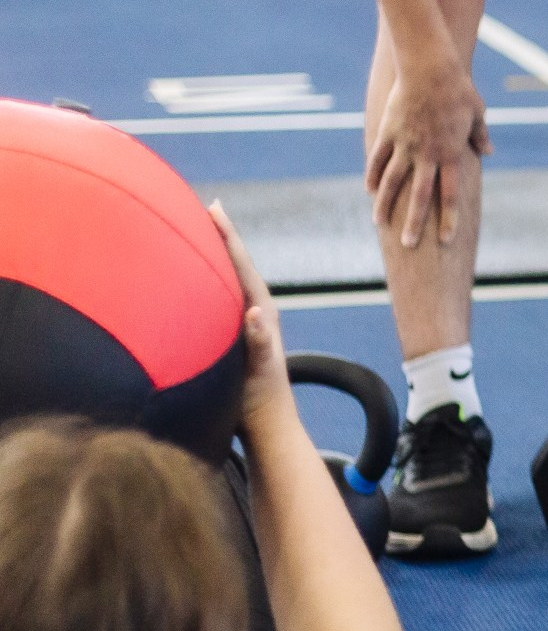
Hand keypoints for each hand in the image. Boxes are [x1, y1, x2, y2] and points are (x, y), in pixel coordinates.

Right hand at [209, 202, 294, 440]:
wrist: (267, 423)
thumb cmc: (260, 398)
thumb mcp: (260, 370)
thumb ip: (260, 342)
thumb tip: (257, 313)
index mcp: (261, 312)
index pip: (241, 265)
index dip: (227, 237)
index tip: (214, 208)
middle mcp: (256, 311)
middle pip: (235, 265)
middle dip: (221, 237)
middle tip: (206, 206)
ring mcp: (246, 322)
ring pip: (229, 280)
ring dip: (216, 255)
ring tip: (200, 230)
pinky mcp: (236, 335)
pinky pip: (221, 298)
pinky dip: (209, 281)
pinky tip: (196, 276)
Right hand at [365, 60, 489, 250]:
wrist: (429, 68)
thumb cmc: (458, 90)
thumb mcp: (477, 113)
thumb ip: (480, 136)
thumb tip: (487, 152)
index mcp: (451, 154)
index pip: (451, 194)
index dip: (449, 218)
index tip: (447, 240)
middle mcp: (427, 154)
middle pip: (420, 196)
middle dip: (415, 223)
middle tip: (409, 245)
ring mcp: (405, 144)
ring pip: (392, 182)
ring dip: (385, 205)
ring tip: (379, 224)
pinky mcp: (387, 132)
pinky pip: (378, 159)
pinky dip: (372, 176)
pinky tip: (369, 192)